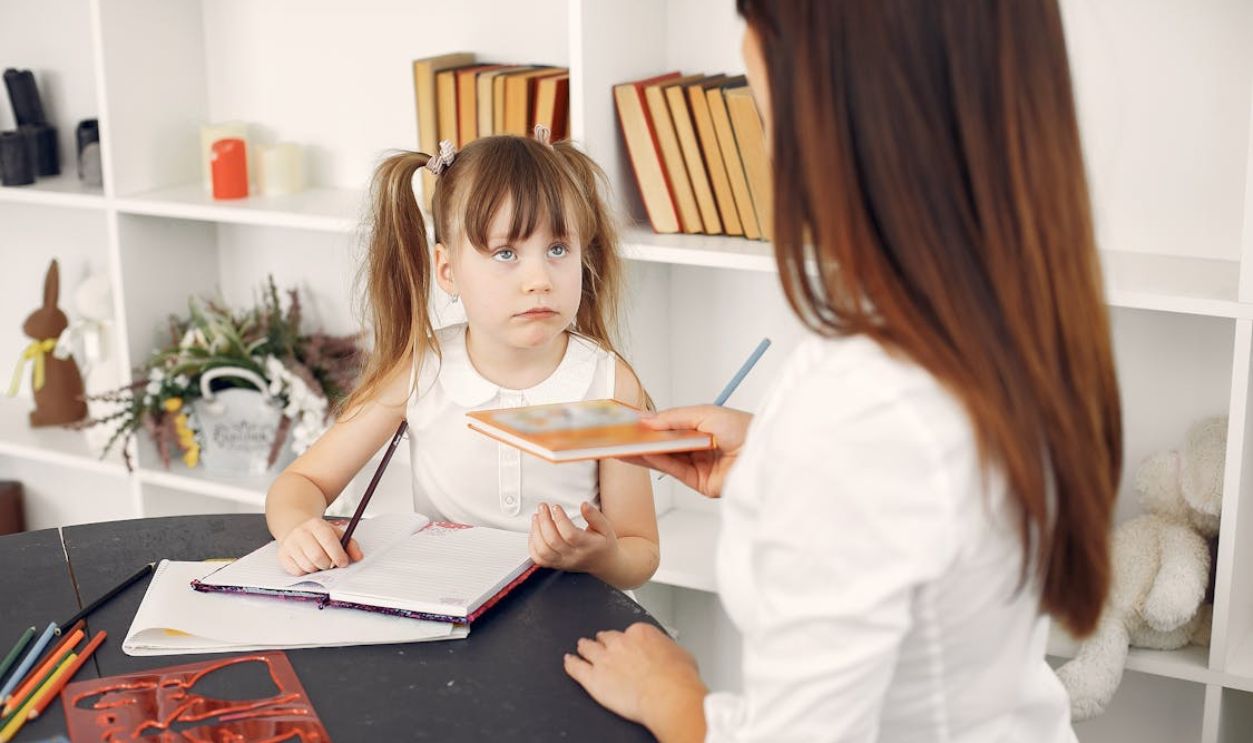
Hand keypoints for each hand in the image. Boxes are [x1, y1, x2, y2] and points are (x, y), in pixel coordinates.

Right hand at [276, 517, 362, 574]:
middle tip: (331, 565)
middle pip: (317, 557)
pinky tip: (308, 563)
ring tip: (319, 562)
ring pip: (307, 566)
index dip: (338, 555)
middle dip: (328, 565)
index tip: (343, 563)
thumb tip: (358, 557)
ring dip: (317, 569)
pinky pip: (297, 572)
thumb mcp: (336, 533)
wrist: (295, 527)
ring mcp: (290, 544)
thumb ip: (350, 545)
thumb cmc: (319, 534)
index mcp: (316, 525)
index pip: (328, 541)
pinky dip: (306, 572)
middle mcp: (301, 533)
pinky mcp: (282, 555)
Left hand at [529, 501, 617, 572]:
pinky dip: (532, 545)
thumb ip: (594, 516)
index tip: (556, 507)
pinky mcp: (556, 565)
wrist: (604, 563)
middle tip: (542, 507)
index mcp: (587, 546)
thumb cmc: (603, 544)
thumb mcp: (605, 527)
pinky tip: (534, 531)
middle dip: (544, 521)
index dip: (560, 519)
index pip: (570, 534)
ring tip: (537, 517)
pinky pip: (539, 559)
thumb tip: (584, 505)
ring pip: (543, 551)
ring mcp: (563, 562)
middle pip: (553, 541)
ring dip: (536, 532)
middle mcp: (573, 556)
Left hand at [564, 623, 706, 738]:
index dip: (626, 639)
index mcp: (641, 633)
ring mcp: (604, 659)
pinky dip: (571, 664)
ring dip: (585, 647)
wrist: (668, 695)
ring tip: (581, 647)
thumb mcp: (682, 655)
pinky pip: (576, 668)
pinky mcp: (593, 678)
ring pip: (588, 648)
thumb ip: (669, 650)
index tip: (628, 645)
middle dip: (604, 641)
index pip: (628, 632)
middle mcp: (620, 643)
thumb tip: (672, 654)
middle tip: (602, 642)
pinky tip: (569, 662)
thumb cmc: (678, 679)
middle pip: (606, 637)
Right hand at [620, 405, 752, 497]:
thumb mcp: (704, 414)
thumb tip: (647, 419)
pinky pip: (673, 470)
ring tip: (622, 445)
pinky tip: (641, 453)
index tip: (629, 421)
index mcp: (703, 427)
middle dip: (643, 439)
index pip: (670, 426)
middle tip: (619, 435)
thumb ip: (673, 418)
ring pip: (665, 458)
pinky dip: (656, 462)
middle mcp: (699, 447)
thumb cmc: (743, 428)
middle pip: (664, 444)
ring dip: (643, 452)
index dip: (650, 424)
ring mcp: (699, 466)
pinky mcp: (700, 483)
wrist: (762, 453)